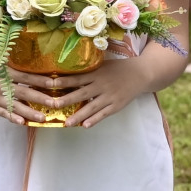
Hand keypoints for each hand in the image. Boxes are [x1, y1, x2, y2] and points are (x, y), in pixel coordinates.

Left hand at [31, 57, 153, 128]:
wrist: (142, 73)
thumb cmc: (119, 68)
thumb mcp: (103, 65)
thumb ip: (88, 70)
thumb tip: (67, 71)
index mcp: (97, 74)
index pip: (76, 78)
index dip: (63, 81)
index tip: (48, 83)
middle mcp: (102, 85)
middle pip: (82, 93)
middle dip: (67, 99)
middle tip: (52, 105)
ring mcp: (110, 96)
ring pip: (92, 107)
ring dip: (78, 115)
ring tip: (66, 123)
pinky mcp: (117, 105)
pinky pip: (104, 114)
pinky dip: (95, 120)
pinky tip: (85, 125)